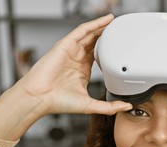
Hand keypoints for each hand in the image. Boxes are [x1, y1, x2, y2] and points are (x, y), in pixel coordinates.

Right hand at [0, 15, 131, 140]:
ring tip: (115, 21)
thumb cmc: (58, 102)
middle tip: (121, 29)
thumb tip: (126, 106)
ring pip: (90, 34)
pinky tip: (105, 20)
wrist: (40, 98)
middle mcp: (77, 59)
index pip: (99, 55)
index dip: (110, 49)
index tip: (122, 46)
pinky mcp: (65, 44)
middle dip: (107, 34)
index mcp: (83, 70)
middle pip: (95, 41)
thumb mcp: (91, 106)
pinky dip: (94, 24)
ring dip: (102, 26)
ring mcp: (71, 50)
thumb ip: (109, 107)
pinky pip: (82, 30)